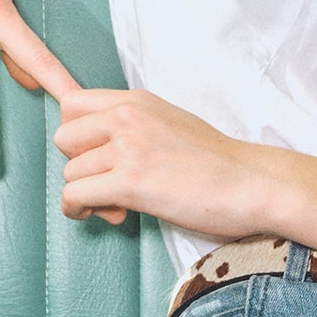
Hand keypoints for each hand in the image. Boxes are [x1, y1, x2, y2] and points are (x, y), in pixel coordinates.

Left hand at [55, 89, 275, 233]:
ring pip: (70, 172)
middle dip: (78, 165)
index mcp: (137, 101)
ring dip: (86, 194)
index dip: (76, 135)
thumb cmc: (219, 163)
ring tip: (117, 205)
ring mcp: (127, 148)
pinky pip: (75, 194)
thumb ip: (137, 127)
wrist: (252, 183)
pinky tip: (104, 215)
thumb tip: (106, 151)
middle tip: (104, 184)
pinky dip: (79, 209)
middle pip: (64, 138)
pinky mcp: (130, 182)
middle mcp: (127, 117)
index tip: (92, 156)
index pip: (73, 104)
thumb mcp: (172, 125)